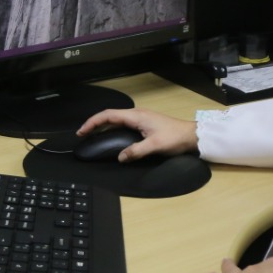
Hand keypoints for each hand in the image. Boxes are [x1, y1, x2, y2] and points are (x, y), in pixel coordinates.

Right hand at [76, 107, 197, 161]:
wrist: (191, 135)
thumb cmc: (174, 138)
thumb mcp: (155, 146)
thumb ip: (136, 151)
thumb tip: (120, 157)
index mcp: (136, 116)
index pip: (108, 115)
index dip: (93, 122)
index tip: (82, 131)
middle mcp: (136, 115)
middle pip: (110, 116)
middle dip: (94, 124)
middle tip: (83, 135)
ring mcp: (140, 119)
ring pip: (116, 120)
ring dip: (103, 126)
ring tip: (92, 136)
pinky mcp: (144, 124)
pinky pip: (123, 124)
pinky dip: (112, 129)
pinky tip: (110, 138)